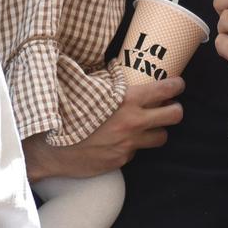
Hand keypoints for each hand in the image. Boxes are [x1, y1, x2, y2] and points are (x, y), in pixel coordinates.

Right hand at [26, 77, 185, 179]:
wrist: (50, 147)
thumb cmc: (66, 112)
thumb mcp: (87, 88)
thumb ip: (108, 80)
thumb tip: (116, 66)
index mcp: (127, 101)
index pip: (165, 90)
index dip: (176, 85)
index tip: (178, 84)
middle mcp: (133, 123)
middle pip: (174, 116)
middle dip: (175, 110)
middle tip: (170, 107)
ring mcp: (129, 144)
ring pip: (161, 137)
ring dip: (158, 130)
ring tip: (148, 126)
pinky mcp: (121, 160)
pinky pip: (136, 152)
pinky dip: (133, 146)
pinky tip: (120, 140)